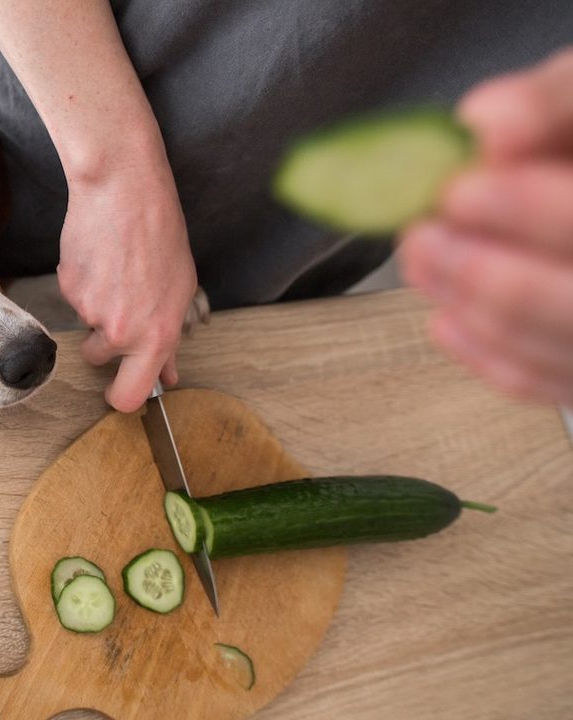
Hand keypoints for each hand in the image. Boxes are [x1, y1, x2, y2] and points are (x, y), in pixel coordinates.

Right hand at [58, 157, 198, 412]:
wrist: (125, 192)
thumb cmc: (162, 236)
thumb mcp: (180, 291)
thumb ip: (170, 339)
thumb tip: (168, 374)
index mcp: (156, 336)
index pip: (129, 395)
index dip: (121, 398)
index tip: (118, 390)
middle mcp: (120, 331)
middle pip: (97, 359)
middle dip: (102, 343)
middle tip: (118, 306)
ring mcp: (89, 310)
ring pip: (85, 322)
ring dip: (95, 306)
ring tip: (114, 270)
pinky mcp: (67, 287)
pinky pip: (73, 296)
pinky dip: (83, 281)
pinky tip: (99, 256)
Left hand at [400, 48, 572, 404]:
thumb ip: (547, 104)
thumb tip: (485, 121)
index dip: (531, 210)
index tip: (458, 191)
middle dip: (491, 275)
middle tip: (421, 238)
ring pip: (562, 347)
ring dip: (477, 309)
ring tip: (420, 261)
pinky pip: (548, 382)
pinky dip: (489, 354)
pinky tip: (446, 316)